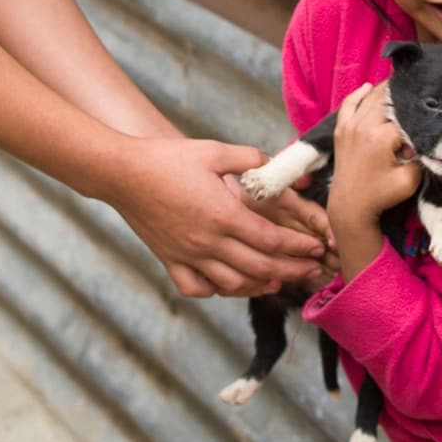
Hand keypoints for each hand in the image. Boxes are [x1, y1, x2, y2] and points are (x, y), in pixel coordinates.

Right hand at [107, 137, 329, 300]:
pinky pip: (198, 288)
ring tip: (279, 281)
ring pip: (232, 284)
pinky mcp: (170, 261)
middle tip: (313, 271)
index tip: (318, 248)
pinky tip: (230, 284)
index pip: (272, 240)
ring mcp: (188, 255)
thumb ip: (250, 159)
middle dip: (292, 270)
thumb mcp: (214, 150)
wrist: (123, 173)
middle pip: (260, 267)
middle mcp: (208, 241)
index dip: (299, 247)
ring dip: (260, 285)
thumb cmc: (167, 159)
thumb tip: (274, 165)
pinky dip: (217, 291)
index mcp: (223, 215)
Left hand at [327, 82, 421, 282]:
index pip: (406, 117)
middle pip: (387, 98)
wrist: (350, 206)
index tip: (425, 129)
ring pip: (370, 97)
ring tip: (401, 86)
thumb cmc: (381, 195)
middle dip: (403, 96)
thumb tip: (427, 141)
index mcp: (380, 137)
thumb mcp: (410, 180)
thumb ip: (422, 158)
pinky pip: (349, 104)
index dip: (418, 123)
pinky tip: (369, 87)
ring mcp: (349, 126)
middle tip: (418, 91)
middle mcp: (363, 126)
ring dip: (385, 91)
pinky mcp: (342, 130)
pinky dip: (359, 94)